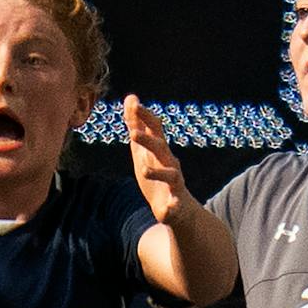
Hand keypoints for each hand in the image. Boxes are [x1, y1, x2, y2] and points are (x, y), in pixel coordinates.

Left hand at [125, 95, 188, 223]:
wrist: (178, 209)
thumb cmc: (158, 174)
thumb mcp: (143, 150)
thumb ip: (137, 125)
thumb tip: (130, 98)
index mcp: (160, 151)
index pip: (155, 129)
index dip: (145, 117)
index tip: (134, 104)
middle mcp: (170, 163)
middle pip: (160, 149)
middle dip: (148, 141)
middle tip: (133, 134)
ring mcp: (175, 183)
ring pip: (170, 175)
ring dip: (157, 172)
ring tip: (143, 170)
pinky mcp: (175, 204)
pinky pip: (175, 205)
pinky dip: (172, 206)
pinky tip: (168, 208)